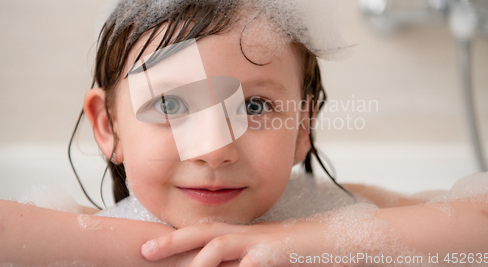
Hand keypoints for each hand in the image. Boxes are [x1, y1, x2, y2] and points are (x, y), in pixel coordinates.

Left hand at [141, 219, 326, 266]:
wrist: (334, 239)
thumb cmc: (299, 251)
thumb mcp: (265, 255)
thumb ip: (244, 260)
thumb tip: (231, 265)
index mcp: (242, 235)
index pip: (203, 232)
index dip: (176, 238)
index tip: (152, 247)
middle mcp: (247, 234)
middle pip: (203, 232)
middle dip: (172, 241)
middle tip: (144, 251)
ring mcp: (261, 242)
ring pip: (220, 245)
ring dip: (197, 259)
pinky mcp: (275, 253)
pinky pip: (252, 264)